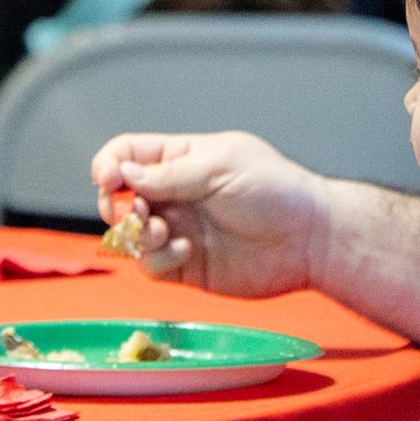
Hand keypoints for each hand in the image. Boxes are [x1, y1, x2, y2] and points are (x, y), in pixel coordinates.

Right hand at [88, 131, 324, 296]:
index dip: (108, 166)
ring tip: (165, 232)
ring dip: (137, 234)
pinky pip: (151, 265)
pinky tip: (186, 250)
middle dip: (117, 206)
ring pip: (129, 235)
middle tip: (136, 214)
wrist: (311, 240)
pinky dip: (158, 259)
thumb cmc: (277, 191)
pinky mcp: (186, 265)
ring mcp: (178, 230)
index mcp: (180, 159)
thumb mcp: (222, 167)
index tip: (109, 181)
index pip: (126, 155)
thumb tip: (124, 174)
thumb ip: (171, 173)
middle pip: (119, 197)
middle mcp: (174, 194)